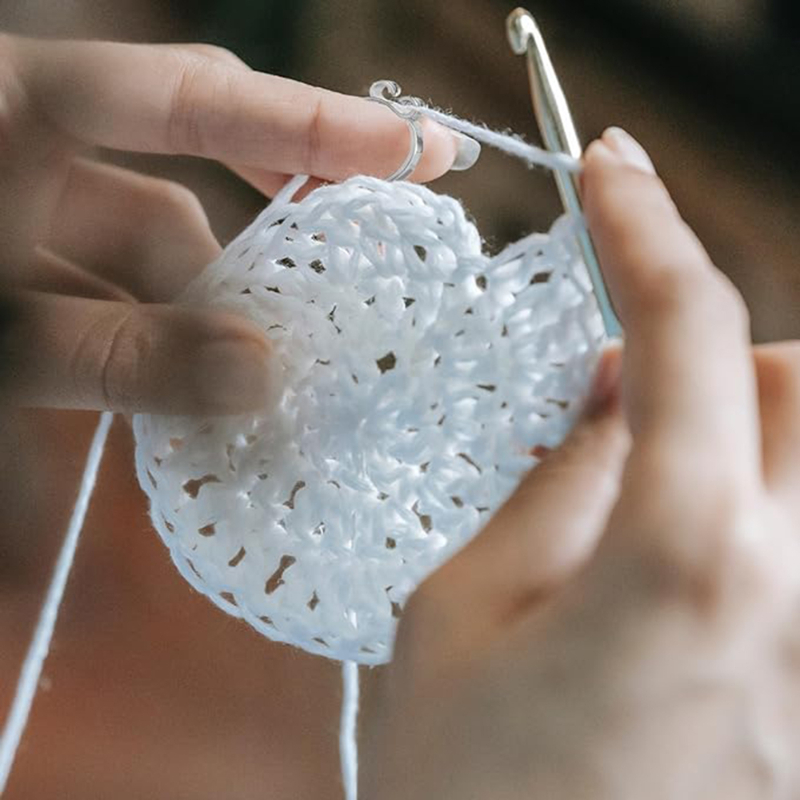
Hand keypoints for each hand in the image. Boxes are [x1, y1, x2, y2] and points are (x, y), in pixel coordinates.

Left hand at [0, 35, 471, 413]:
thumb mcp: (3, 331)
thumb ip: (124, 354)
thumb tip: (263, 375)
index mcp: (19, 102)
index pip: (200, 96)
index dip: (312, 124)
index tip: (418, 150)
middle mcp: (35, 133)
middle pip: (193, 164)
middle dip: (276, 223)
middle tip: (372, 257)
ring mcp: (27, 192)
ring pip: (152, 236)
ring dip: (211, 302)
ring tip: (277, 369)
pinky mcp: (22, 249)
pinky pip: (111, 278)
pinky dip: (157, 328)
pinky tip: (197, 383)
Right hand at [361, 129, 799, 799]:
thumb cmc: (460, 783)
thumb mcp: (460, 605)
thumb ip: (552, 480)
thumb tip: (611, 393)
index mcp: (684, 563)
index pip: (686, 333)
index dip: (642, 229)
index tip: (607, 168)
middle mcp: (793, 603)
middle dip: (720, 350)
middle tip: (627, 386)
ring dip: (737, 430)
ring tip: (638, 480)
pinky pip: (798, 553)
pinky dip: (743, 514)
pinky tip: (661, 565)